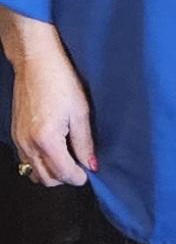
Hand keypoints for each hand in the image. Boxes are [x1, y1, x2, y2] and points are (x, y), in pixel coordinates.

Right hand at [5, 22, 95, 188]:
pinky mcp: (15, 136)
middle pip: (46, 179)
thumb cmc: (61, 82)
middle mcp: (28, 145)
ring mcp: (18, 141)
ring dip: (52, 172)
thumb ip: (85, 142)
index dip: (78, 177)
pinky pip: (26, 161)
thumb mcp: (81, 112)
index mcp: (46, 140)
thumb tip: (92, 164)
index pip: (63, 173)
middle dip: (65, 178)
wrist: (36, 64)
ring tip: (68, 158)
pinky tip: (54, 150)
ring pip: (34, 172)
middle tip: (80, 165)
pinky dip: (40, 163)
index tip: (89, 174)